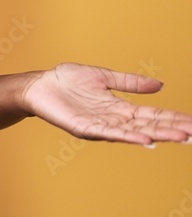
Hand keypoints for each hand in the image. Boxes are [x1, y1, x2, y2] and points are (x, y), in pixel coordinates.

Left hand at [21, 62, 191, 144]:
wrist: (39, 84)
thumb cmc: (67, 81)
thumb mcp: (104, 77)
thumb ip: (130, 83)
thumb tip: (160, 86)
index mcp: (118, 108)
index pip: (152, 114)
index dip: (172, 118)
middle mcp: (112, 119)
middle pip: (148, 125)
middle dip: (171, 129)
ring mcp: (99, 125)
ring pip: (133, 132)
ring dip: (156, 135)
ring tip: (179, 137)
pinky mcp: (83, 127)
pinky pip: (109, 133)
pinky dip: (128, 136)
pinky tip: (145, 139)